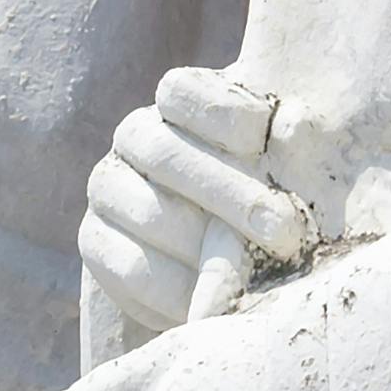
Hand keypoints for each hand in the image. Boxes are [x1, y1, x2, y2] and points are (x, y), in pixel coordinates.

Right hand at [77, 72, 310, 339]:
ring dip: (208, 248)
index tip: (263, 143)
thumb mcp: (282, 160)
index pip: (181, 90)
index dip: (220, 112)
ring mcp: (109, 189)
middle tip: (286, 231)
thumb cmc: (267, 187)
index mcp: (177, 102)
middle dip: (232, 195)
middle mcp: (134, 137)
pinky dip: (180, 289)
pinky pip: (132, 269)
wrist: (222, 251)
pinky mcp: (96, 243)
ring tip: (260, 272)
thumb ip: (288, 138)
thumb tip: (295, 126)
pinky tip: (219, 300)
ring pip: (149, 214)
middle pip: (166, 154)